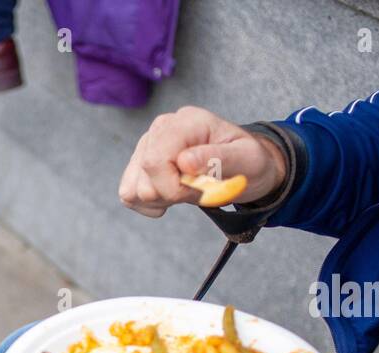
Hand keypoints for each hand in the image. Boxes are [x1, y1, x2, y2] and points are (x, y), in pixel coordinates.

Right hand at [117, 106, 286, 217]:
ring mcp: (147, 145)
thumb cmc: (249, 162)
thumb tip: (184, 161)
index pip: (156, 160)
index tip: (200, 190)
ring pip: (132, 190)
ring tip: (185, 191)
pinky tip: (171, 197)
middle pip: (144, 177)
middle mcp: (161, 128)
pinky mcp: (139, 164)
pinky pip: (128, 194)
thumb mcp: (247, 159)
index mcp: (187, 122)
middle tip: (197, 189)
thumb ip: (218, 158)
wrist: (244, 167)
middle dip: (171, 194)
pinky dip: (149, 204)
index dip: (175, 187)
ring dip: (161, 200)